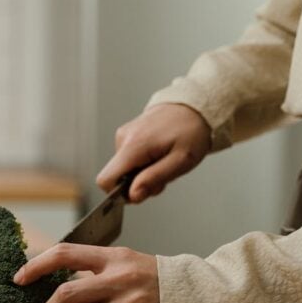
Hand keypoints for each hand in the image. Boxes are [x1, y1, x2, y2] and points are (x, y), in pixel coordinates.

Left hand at [13, 243, 160, 302]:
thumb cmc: (154, 279)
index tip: (19, 279)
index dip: (37, 265)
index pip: (65, 253)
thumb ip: (94, 276)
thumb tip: (53, 291)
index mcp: (111, 256)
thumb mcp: (125, 265)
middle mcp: (120, 277)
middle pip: (68, 294)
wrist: (200, 295)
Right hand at [97, 103, 211, 202]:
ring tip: (164, 161)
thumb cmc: (192, 132)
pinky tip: (159, 154)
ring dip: (143, 172)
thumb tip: (132, 195)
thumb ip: (154, 179)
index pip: (106, 179)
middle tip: (163, 174)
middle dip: (138, 183)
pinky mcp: (126, 134)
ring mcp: (124, 135)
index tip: (141, 192)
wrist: (195, 107)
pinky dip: (143, 163)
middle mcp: (123, 138)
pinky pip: (128, 159)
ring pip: (123, 169)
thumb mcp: (181, 161)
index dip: (119, 193)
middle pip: (117, 176)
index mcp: (134, 146)